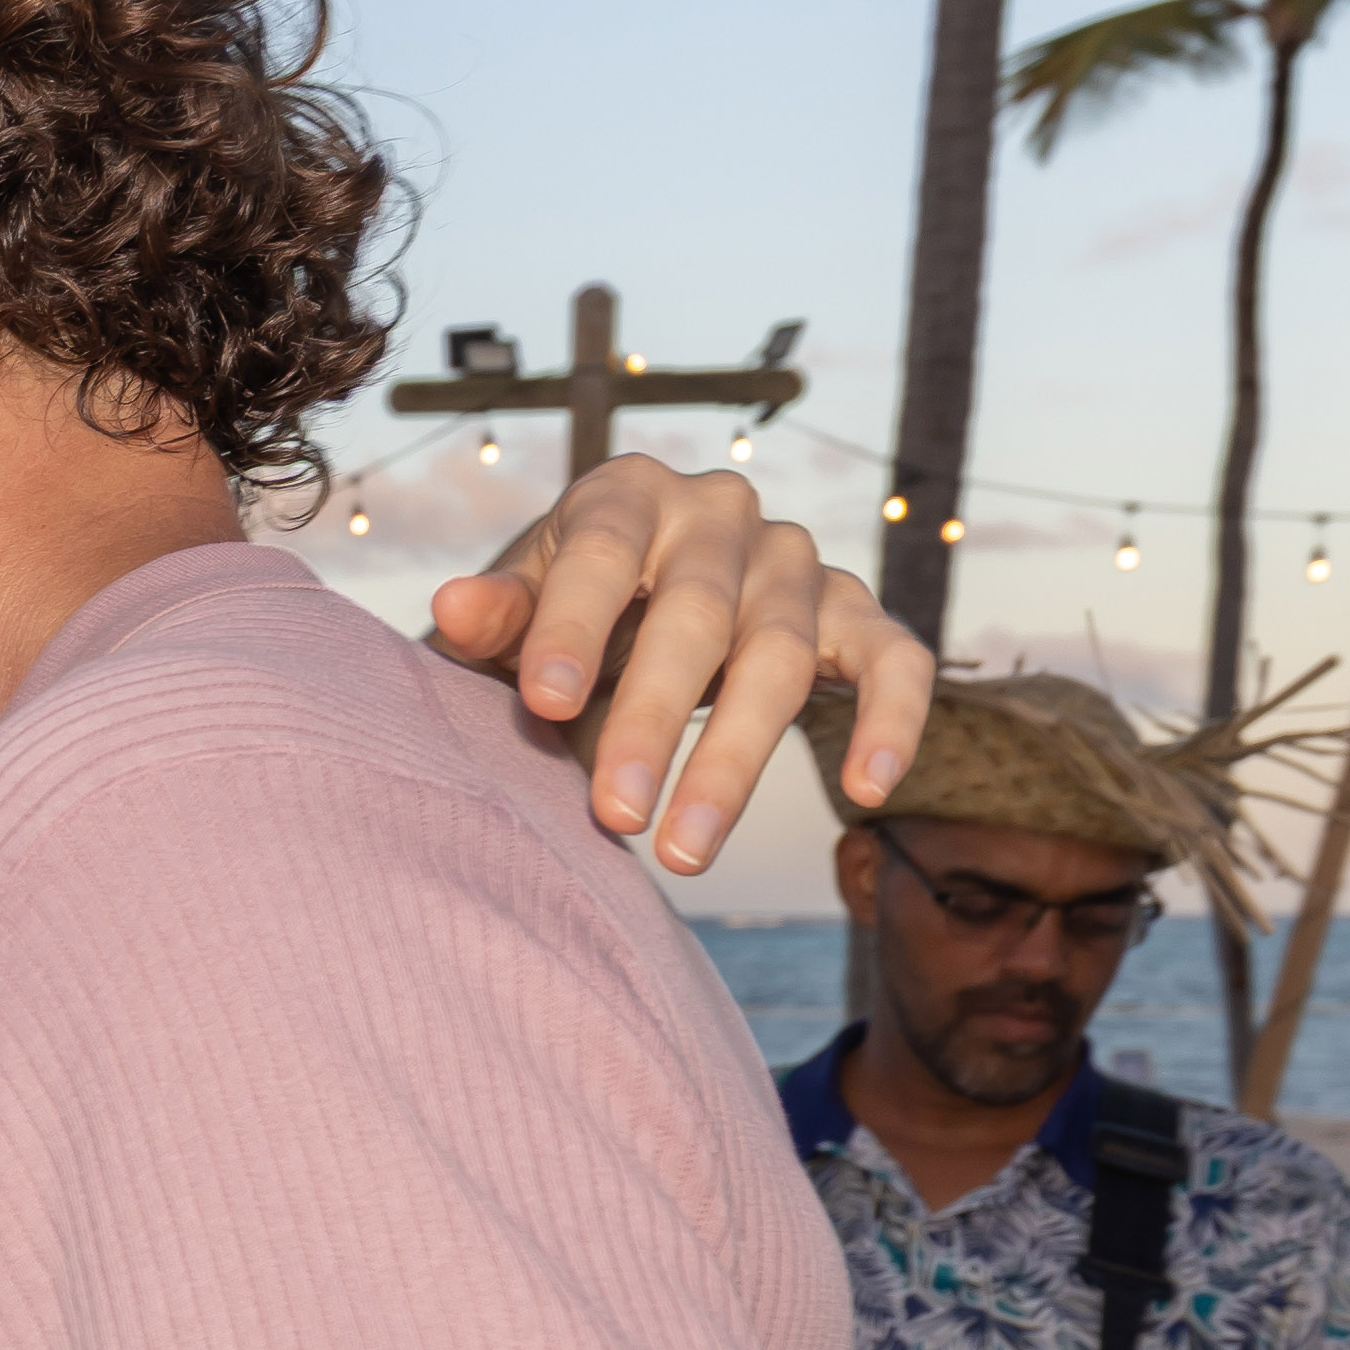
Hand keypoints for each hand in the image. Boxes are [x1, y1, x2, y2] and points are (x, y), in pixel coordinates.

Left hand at [420, 459, 927, 871]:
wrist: (637, 608)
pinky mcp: (856, 612)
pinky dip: (891, 720)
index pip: (604, 554)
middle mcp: (720, 514)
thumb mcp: (517, 613)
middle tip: (613, 816)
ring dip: (736, 760)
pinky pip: (895, 660)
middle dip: (652, 720)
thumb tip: (453, 607)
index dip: (575, 626)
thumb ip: (495, 617)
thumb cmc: (564, 615)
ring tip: (684, 854)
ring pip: (780, 655)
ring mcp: (795, 561)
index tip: (543, 704)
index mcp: (627, 495)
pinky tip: (866, 791)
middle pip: (697, 616)